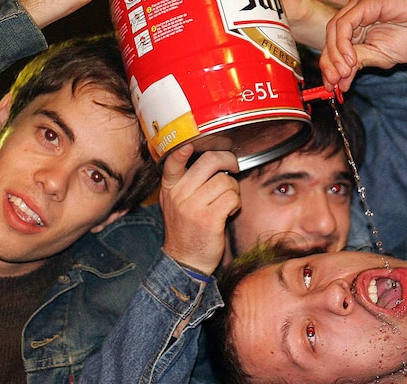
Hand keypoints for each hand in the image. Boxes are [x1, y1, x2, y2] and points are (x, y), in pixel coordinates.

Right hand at [158, 144, 239, 275]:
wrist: (185, 262)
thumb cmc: (187, 229)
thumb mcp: (176, 203)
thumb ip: (187, 182)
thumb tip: (215, 160)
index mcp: (170, 188)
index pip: (172, 163)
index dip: (181, 152)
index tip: (188, 146)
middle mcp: (179, 195)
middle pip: (210, 161)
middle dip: (229, 160)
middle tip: (233, 166)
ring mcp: (193, 207)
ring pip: (226, 180)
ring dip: (233, 189)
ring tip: (226, 201)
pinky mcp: (209, 219)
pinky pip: (232, 197)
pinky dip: (236, 204)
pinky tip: (229, 212)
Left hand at [319, 0, 406, 90]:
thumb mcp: (381, 56)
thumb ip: (359, 63)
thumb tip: (340, 81)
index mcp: (357, 27)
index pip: (334, 46)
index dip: (329, 67)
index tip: (331, 87)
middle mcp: (354, 14)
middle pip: (330, 38)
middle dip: (328, 63)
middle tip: (333, 83)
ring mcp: (359, 6)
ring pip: (334, 30)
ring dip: (336, 55)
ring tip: (344, 72)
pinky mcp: (366, 2)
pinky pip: (345, 23)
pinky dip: (344, 43)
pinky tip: (351, 59)